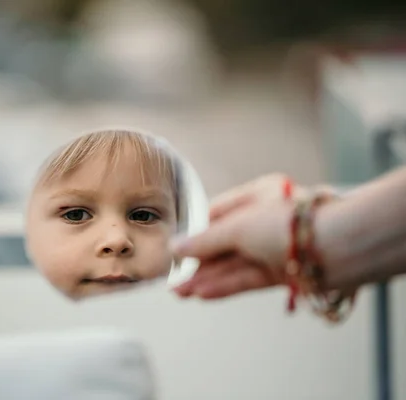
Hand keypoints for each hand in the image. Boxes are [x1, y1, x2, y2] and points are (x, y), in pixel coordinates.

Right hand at [172, 174, 301, 299]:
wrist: (341, 248)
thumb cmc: (289, 225)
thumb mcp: (237, 228)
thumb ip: (204, 242)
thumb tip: (174, 248)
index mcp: (258, 195)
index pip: (218, 213)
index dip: (196, 232)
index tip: (176, 249)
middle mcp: (266, 220)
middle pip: (225, 243)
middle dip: (199, 262)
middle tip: (174, 280)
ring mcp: (275, 247)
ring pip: (234, 264)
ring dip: (207, 279)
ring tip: (180, 293)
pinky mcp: (284, 272)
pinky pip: (248, 278)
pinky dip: (225, 286)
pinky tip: (203, 294)